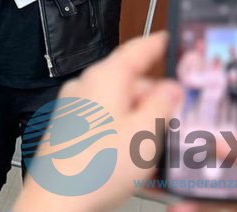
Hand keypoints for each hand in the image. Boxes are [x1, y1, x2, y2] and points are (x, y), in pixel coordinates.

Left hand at [15, 32, 182, 211]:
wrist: (56, 202)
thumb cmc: (96, 168)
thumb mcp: (146, 134)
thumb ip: (163, 104)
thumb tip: (172, 87)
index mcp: (105, 77)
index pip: (138, 49)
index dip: (159, 44)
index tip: (173, 40)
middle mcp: (86, 87)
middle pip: (132, 83)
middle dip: (156, 101)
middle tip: (179, 122)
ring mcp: (75, 109)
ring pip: (120, 108)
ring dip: (142, 124)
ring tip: (160, 152)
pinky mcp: (69, 131)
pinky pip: (105, 125)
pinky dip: (123, 137)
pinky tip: (137, 164)